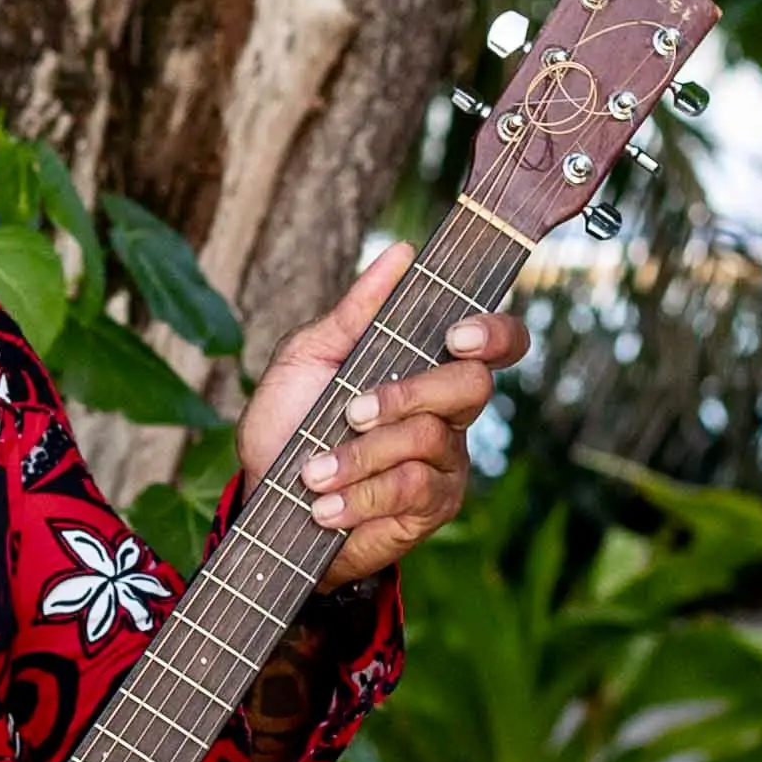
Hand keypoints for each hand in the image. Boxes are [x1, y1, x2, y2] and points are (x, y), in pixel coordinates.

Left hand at [241, 241, 525, 590]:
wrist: (264, 497)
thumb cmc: (289, 421)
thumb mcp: (308, 356)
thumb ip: (354, 311)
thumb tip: (401, 253)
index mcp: (429, 365)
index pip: (497, 341)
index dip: (494, 332)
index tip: (456, 335)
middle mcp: (449, 411)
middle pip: (471, 386)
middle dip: (408, 395)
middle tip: (351, 411)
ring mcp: (446, 461)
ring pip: (429, 439)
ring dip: (361, 455)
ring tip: (313, 473)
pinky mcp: (433, 507)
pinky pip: (412, 489)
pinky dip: (361, 495)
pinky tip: (327, 508)